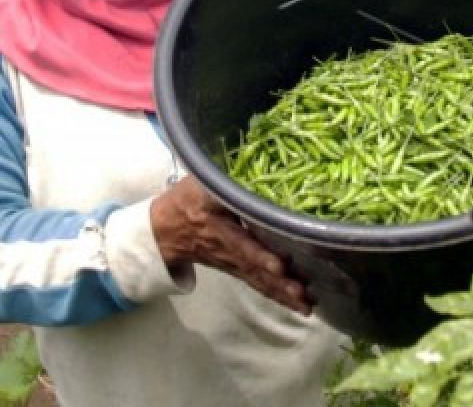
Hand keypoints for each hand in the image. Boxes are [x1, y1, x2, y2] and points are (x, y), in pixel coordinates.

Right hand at [150, 177, 311, 315]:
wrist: (164, 230)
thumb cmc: (186, 201)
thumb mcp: (200, 184)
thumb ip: (223, 180)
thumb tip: (252, 167)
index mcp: (217, 227)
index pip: (241, 244)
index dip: (259, 255)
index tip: (280, 265)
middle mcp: (227, 250)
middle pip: (255, 269)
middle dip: (279, 283)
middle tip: (303, 294)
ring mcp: (232, 263)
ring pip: (258, 281)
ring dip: (282, 294)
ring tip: (307, 306)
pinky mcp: (236, 269)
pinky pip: (257, 285)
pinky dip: (277, 296)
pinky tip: (299, 305)